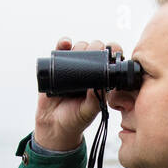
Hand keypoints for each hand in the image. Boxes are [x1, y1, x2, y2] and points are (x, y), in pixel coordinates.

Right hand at [34, 36, 124, 150]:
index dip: (113, 52)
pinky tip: (66, 44)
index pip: (110, 59)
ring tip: (77, 58)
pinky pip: (61, 49)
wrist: (54, 125)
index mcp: (101, 79)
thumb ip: (96, 99)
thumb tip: (100, 83)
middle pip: (95, 49)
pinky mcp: (57, 66)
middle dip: (95, 48)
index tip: (112, 53)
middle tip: (92, 58)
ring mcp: (73, 66)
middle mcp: (89, 70)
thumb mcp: (89, 111)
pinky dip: (63, 42)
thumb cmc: (75, 119)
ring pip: (80, 46)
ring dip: (81, 46)